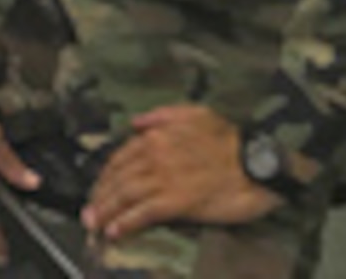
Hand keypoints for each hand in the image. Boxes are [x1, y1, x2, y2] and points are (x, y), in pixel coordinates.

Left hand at [84, 106, 278, 240]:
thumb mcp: (194, 114)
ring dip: (105, 211)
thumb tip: (135, 123)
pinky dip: (126, 222)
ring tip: (93, 225)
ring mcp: (164, 179)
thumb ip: (161, 116)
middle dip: (99, 197)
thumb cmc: (230, 138)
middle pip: (117, 178)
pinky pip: (144, 212)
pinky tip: (114, 232)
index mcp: (155, 137)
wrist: (258, 161)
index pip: (119, 158)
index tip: (98, 190)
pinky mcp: (178, 202)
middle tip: (87, 214)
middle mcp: (153, 156)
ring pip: (125, 195)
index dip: (106, 176)